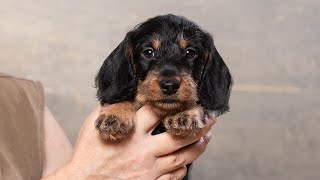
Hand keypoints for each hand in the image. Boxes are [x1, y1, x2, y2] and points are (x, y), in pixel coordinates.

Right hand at [42, 105, 215, 179]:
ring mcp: (148, 169)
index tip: (185, 99)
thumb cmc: (88, 153)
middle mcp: (143, 150)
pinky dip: (182, 168)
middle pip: (178, 135)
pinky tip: (186, 162)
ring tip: (207, 137)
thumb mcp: (94, 124)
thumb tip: (126, 96)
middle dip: (198, 125)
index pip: (158, 112)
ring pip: (181, 157)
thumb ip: (113, 110)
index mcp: (132, 131)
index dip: (173, 103)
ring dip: (197, 146)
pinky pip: (173, 177)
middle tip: (210, 118)